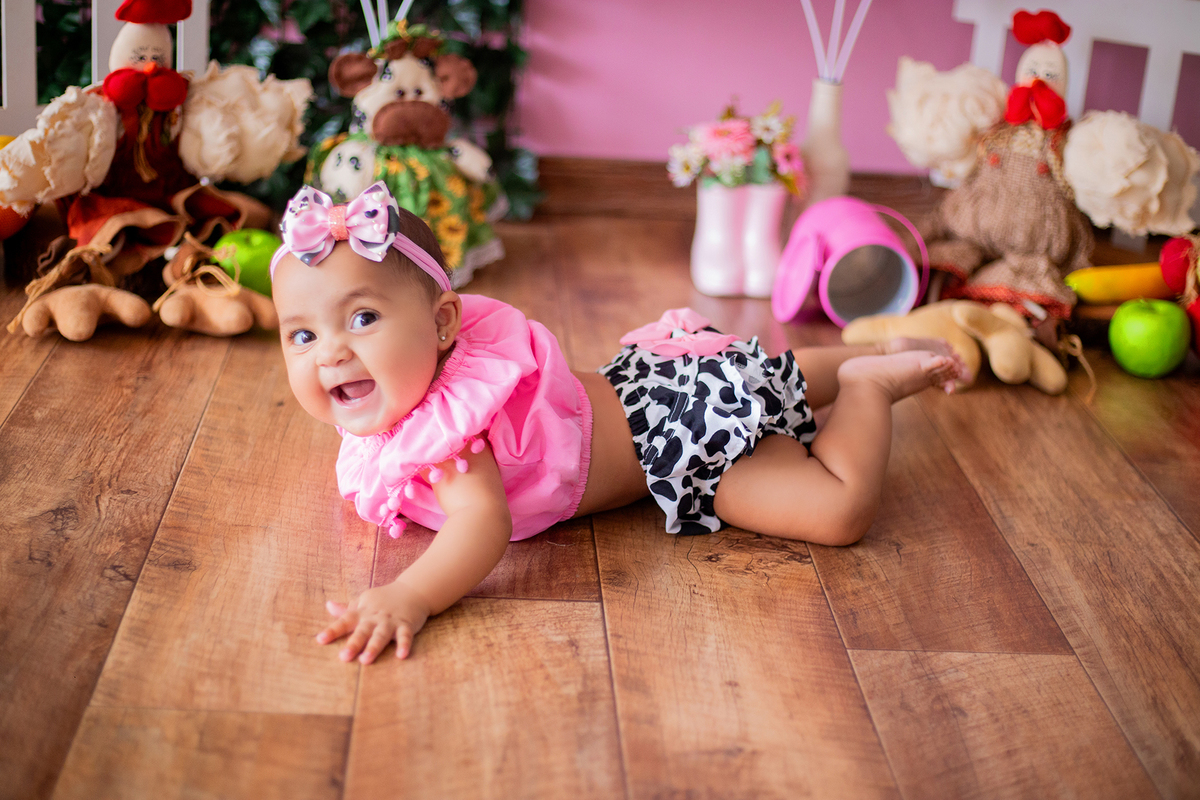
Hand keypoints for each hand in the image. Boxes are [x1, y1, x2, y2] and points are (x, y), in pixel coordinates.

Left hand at [315, 581, 430, 663]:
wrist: (413, 589)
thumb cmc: (384, 599)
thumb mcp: (364, 601)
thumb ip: (347, 609)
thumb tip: (328, 606)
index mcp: (362, 612)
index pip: (345, 621)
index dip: (333, 630)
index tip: (320, 640)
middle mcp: (375, 617)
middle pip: (362, 631)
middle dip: (354, 644)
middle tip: (344, 657)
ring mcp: (391, 621)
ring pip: (381, 635)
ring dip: (374, 647)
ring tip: (366, 660)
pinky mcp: (406, 625)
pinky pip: (405, 636)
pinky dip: (404, 645)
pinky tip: (402, 655)